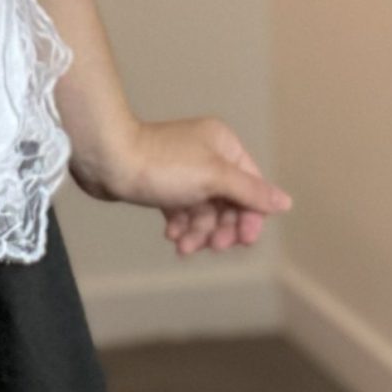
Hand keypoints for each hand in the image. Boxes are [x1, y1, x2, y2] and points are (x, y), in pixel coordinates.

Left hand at [69, 115, 291, 256]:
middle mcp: (207, 154)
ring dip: (199, 232)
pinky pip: (183, 211)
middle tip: (211, 246)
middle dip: (221, 228)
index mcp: (223, 144)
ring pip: (205, 210)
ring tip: (183, 246)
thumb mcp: (213, 177)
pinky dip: (182, 226)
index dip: (251, 216)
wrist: (107, 161)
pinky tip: (172, 237)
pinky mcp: (163, 184)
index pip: (252, 186)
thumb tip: (285, 202)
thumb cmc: (161, 165)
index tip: (242, 241)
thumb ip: (250, 191)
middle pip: (229, 202)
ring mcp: (184, 170)